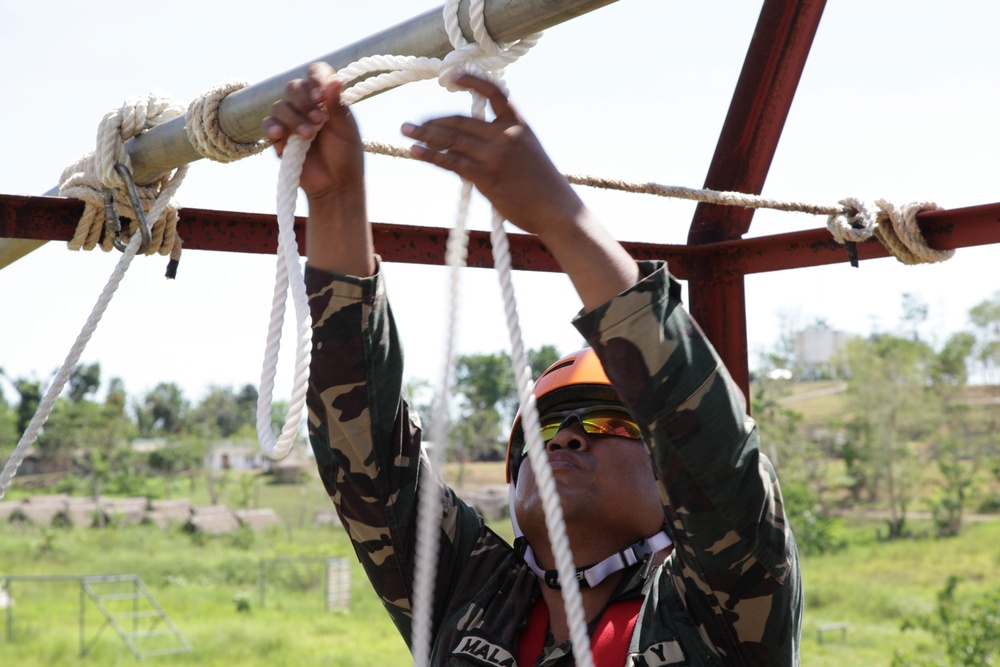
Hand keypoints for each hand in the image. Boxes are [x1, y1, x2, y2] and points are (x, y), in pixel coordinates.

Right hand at [264, 62, 372, 276]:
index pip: (316, 73)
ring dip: (293, 118)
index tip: (321, 94)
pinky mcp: (279, 138)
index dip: (315, 78)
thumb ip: (338, 105)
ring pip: (280, 105)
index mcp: (326, 98)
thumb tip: (335, 79)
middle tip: (319, 121)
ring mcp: (291, 120)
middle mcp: (307, 105)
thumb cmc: (346, 157)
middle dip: (304, 102)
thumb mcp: (347, 130)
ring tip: (309, 135)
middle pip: (294, 86)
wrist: (336, 186)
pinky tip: (280, 135)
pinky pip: (268, 125)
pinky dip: (272, 127)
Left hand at [400, 74, 583, 239]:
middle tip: (413, 124)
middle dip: (432, 121)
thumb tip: (468, 147)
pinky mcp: (485, 176)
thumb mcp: (528, 154)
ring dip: (424, 134)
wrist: (556, 210)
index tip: (452, 77)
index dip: (472, 82)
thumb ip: (502, 144)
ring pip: (451, 139)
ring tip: (406, 131)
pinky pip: (451, 162)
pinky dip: (430, 155)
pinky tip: (415, 151)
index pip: (493, 93)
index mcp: (518, 125)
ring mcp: (494, 155)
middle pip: (460, 121)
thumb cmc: (543, 187)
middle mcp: (505, 135)